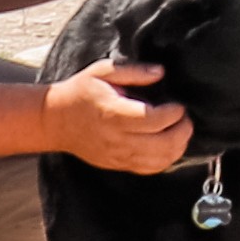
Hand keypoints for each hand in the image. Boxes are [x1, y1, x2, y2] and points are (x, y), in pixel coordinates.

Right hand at [45, 59, 194, 173]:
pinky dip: (165, 160)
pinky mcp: (116, 165)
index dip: (173, 114)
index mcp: (113, 114)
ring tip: (179, 131)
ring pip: (159, 161)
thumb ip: (133, 71)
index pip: (152, 120)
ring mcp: (116, 155)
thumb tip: (160, 73)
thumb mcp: (103, 71)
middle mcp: (116, 138)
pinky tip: (169, 146)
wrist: (54, 120)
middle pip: (162, 144)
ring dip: (178, 147)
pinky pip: (148, 169)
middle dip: (182, 131)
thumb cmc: (79, 92)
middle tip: (185, 118)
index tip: (179, 105)